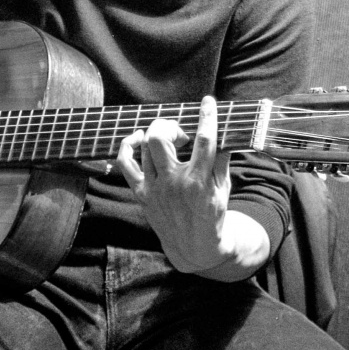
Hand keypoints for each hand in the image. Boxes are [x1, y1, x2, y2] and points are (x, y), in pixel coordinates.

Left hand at [116, 96, 230, 273]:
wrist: (194, 247)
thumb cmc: (213, 213)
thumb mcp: (224, 187)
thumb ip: (222, 158)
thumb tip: (223, 129)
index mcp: (199, 181)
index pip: (204, 141)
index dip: (207, 117)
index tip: (208, 102)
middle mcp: (174, 183)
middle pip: (159, 138)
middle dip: (170, 125)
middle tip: (182, 134)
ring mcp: (154, 189)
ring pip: (144, 146)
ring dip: (156, 134)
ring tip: (170, 139)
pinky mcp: (141, 193)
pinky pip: (125, 163)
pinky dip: (128, 145)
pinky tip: (140, 139)